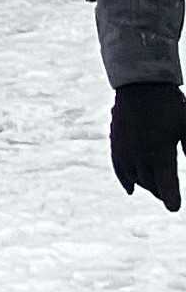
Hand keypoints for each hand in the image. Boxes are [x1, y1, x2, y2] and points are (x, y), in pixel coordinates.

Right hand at [112, 82, 185, 211]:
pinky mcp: (116, 144)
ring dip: (147, 186)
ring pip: (136, 178)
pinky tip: (131, 190)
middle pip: (151, 184)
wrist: (141, 84)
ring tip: (156, 188)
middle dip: (162, 192)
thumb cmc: (170, 105)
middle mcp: (140, 155)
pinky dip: (125, 180)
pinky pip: (119, 168)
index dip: (171, 198)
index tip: (174, 208)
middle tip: (170, 196)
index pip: (166, 183)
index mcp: (161, 152)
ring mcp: (126, 150)